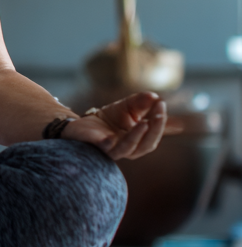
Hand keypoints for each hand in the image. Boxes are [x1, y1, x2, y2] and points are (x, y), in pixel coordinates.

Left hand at [61, 91, 175, 160]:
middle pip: (146, 145)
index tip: (161, 103)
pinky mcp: (97, 147)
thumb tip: (155, 96)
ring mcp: (113, 149)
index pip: (154, 134)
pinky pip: (105, 147)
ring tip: (145, 123)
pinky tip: (112, 138)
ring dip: (137, 136)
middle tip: (159, 114)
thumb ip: (141, 102)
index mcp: (140, 140)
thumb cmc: (110, 117)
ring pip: (128, 148)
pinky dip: (109, 144)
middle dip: (155, 129)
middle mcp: (129, 149)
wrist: (84, 123)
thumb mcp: (127, 107)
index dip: (160, 121)